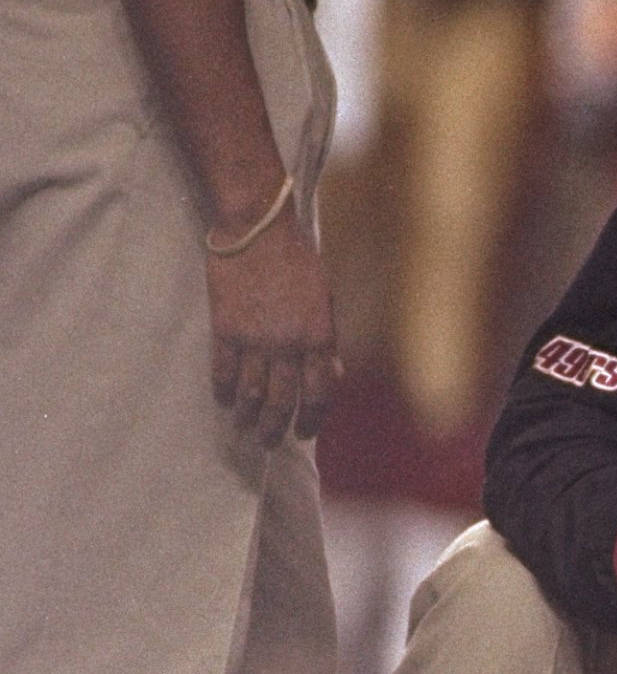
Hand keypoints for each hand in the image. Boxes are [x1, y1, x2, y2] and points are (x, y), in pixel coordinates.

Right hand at [204, 210, 340, 444]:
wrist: (258, 229)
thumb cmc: (298, 260)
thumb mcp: (327, 299)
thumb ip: (329, 341)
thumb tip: (335, 376)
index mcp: (319, 338)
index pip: (319, 393)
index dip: (312, 419)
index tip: (305, 434)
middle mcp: (289, 345)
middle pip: (283, 400)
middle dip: (276, 427)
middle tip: (268, 444)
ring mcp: (255, 338)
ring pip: (252, 392)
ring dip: (248, 416)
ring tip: (243, 431)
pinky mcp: (225, 327)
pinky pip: (223, 369)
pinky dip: (224, 389)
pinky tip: (223, 401)